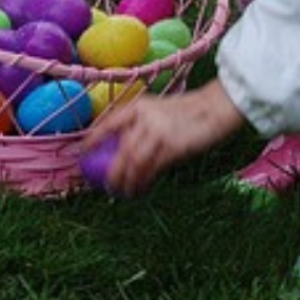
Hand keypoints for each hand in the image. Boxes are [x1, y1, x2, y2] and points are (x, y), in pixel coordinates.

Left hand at [78, 78, 245, 195]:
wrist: (218, 106)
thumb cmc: (192, 110)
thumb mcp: (162, 110)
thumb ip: (144, 126)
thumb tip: (126, 150)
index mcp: (140, 106)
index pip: (108, 124)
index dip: (92, 140)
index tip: (81, 155)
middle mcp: (145, 118)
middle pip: (119, 150)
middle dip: (110, 172)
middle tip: (106, 185)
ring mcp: (158, 132)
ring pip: (133, 164)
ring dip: (126, 182)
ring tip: (123, 193)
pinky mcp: (172, 147)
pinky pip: (151, 170)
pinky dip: (143, 182)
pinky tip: (141, 189)